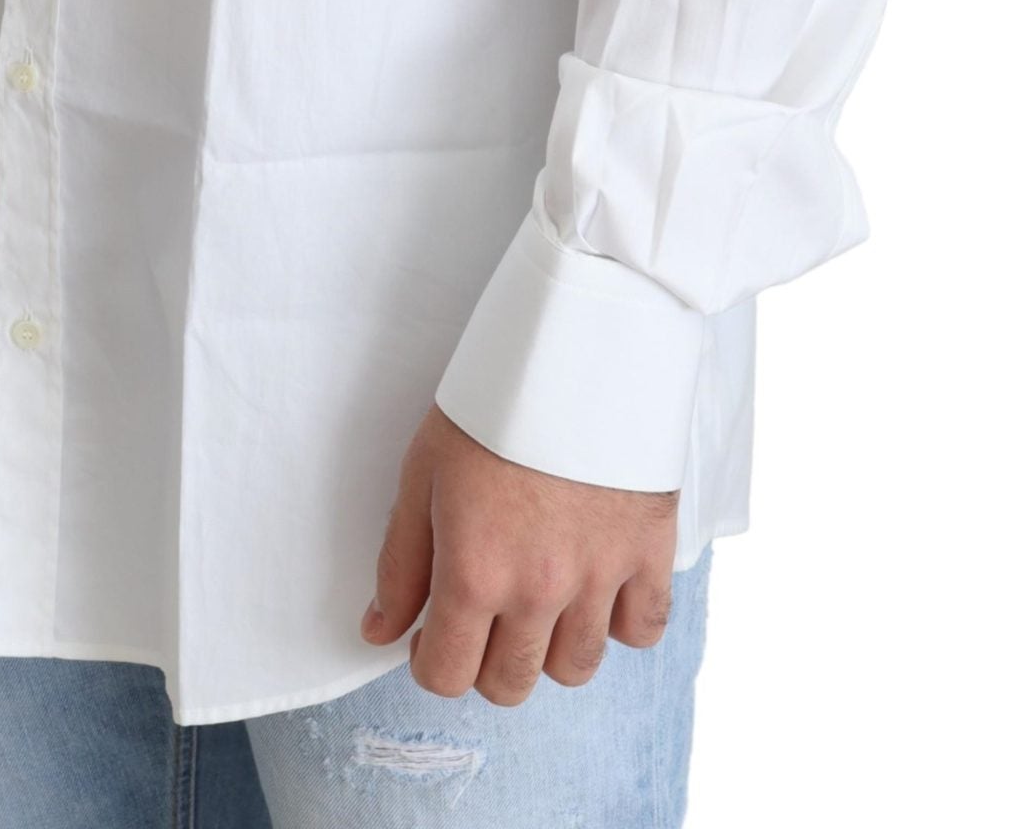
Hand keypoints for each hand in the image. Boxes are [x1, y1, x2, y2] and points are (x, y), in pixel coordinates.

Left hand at [361, 404, 677, 704]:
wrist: (573, 344)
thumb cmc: (490, 399)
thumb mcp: (423, 473)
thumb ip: (400, 563)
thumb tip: (380, 631)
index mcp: (473, 572)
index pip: (446, 676)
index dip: (430, 661)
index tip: (432, 633)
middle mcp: (538, 590)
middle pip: (510, 685)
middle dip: (484, 662)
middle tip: (482, 616)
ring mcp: (600, 576)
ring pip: (576, 668)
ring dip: (550, 648)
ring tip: (538, 600)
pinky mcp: (650, 551)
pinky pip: (643, 630)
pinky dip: (620, 621)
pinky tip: (596, 586)